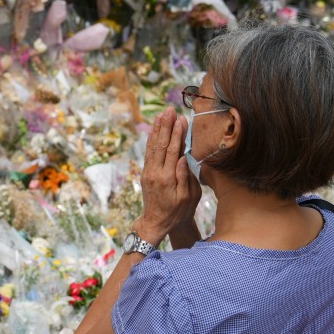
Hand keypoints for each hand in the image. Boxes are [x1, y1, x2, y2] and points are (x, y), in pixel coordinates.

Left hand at [135, 106, 201, 245]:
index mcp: (167, 178)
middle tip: (169, 110)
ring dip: (157, 129)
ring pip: (153, 146)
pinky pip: (149, 152)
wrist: (156, 223)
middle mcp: (155, 172)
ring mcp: (149, 172)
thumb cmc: (177, 212)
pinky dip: (151, 139)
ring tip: (161, 114)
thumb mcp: (187, 198)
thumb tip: (183, 158)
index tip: (181, 119)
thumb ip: (184, 177)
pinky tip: (154, 130)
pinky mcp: (146, 172)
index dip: (177, 134)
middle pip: (161, 145)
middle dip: (166, 126)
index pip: (173, 151)